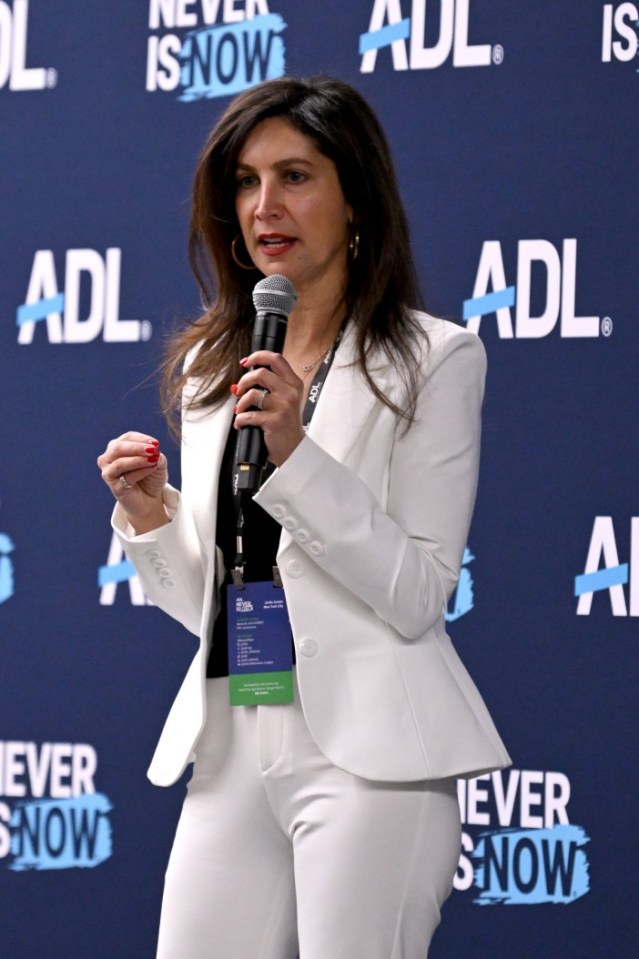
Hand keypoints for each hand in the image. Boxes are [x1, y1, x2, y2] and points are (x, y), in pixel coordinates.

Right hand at [97, 431, 169, 532]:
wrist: (150, 500)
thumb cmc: (151, 478)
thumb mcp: (158, 462)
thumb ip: (156, 454)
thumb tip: (153, 451)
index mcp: (118, 448)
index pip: (127, 437)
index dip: (142, 438)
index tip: (156, 443)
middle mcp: (109, 458)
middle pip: (118, 447)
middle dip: (137, 447)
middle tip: (153, 449)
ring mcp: (109, 472)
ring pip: (119, 462)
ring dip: (138, 460)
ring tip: (153, 461)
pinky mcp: (113, 486)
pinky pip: (125, 476)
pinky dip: (140, 471)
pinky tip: (151, 469)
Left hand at [233, 351, 304, 466]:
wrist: (293, 448)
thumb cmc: (286, 424)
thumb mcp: (284, 400)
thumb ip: (268, 387)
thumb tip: (240, 383)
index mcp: (293, 384)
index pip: (276, 359)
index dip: (258, 356)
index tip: (246, 362)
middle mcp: (290, 392)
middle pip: (261, 373)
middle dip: (244, 380)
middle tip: (239, 390)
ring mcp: (283, 406)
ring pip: (252, 394)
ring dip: (241, 403)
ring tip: (241, 410)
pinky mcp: (274, 420)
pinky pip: (248, 415)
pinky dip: (240, 420)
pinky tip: (242, 424)